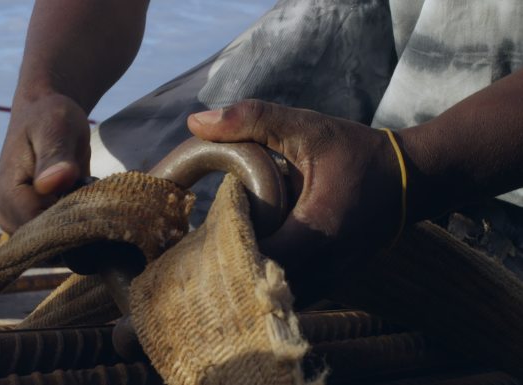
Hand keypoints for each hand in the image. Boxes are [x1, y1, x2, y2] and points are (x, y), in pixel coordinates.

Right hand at [0, 92, 90, 232]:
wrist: (45, 113)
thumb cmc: (50, 116)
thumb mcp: (56, 128)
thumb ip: (54, 156)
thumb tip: (53, 183)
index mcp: (10, 194)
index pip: (37, 232)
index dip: (68, 227)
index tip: (93, 212)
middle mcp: (11, 213)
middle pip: (44, 245)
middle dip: (75, 232)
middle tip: (100, 207)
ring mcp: (23, 220)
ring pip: (52, 246)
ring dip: (77, 232)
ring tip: (96, 205)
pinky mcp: (37, 221)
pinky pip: (57, 239)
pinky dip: (76, 229)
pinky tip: (91, 209)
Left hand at [188, 100, 402, 302]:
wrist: (412, 180)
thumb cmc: (358, 152)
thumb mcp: (307, 128)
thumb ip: (252, 120)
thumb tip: (195, 121)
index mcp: (317, 232)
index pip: (255, 258)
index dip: (223, 247)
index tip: (202, 227)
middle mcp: (325, 268)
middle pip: (260, 287)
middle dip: (229, 268)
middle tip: (201, 245)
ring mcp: (330, 282)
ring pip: (274, 300)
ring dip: (247, 280)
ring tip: (221, 254)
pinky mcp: (331, 284)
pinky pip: (289, 297)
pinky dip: (266, 284)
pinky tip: (250, 259)